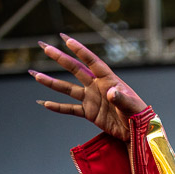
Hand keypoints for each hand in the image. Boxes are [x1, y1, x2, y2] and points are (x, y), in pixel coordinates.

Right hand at [32, 34, 146, 140]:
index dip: (80, 51)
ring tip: (35, 75)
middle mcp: (97, 87)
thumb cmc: (139, 115)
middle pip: (75, 70)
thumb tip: (111, 92)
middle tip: (44, 47)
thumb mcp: (132, 106)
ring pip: (68, 89)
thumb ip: (121, 98)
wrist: (139, 132)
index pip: (92, 62)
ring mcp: (92, 99)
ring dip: (51, 83)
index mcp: (109, 81)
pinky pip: (70, 109)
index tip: (66, 40)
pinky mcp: (90, 113)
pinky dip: (58, 107)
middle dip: (60, 58)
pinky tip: (45, 103)